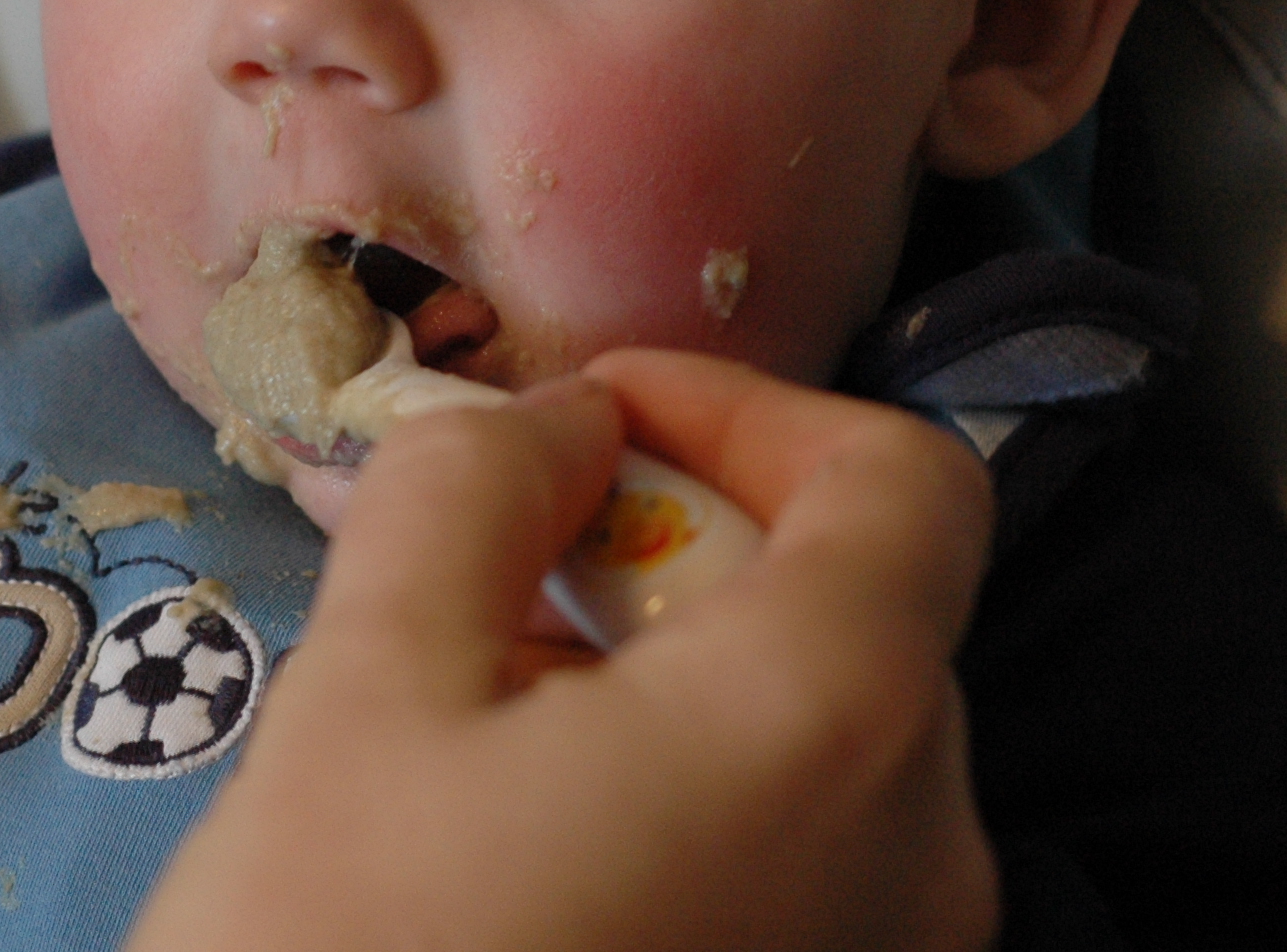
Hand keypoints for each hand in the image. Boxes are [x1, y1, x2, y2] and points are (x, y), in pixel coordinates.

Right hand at [130, 351, 1000, 951]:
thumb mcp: (364, 698)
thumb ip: (467, 500)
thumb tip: (543, 422)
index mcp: (833, 724)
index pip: (903, 481)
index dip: (746, 406)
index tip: (588, 420)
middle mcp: (922, 858)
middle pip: (862, 617)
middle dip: (687, 549)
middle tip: (503, 570)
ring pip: (826, 758)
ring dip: (681, 687)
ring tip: (491, 724)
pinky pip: (808, 879)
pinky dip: (700, 811)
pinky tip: (539, 860)